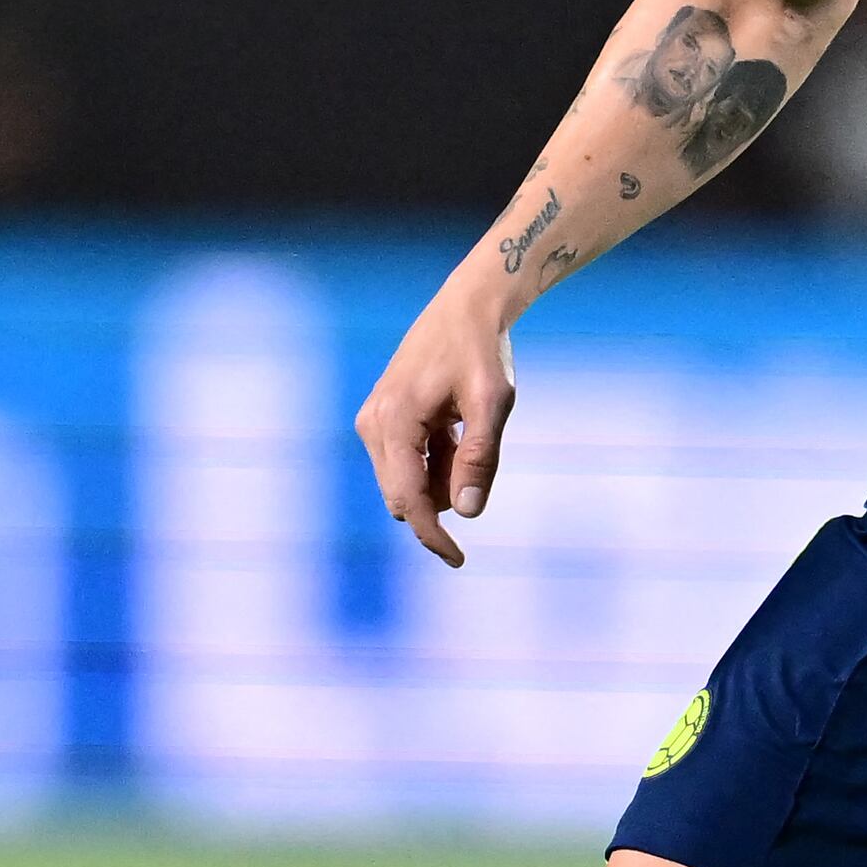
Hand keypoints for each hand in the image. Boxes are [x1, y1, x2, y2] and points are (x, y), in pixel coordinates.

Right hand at [356, 281, 515, 566]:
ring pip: (406, 481)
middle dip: (442, 500)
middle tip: (481, 471)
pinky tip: (457, 429)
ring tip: (470, 432)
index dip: (431, 535)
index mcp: (394, 421)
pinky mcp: (382, 419)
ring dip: (442, 478)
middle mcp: (374, 424)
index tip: (458, 559)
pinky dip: (436, 462)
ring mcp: (374, 421)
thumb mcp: (493, 404)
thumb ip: (480, 459)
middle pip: (403, 495)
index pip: (408, 498)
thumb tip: (466, 515)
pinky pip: (407, 462)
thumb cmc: (482, 351)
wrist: (466, 307)